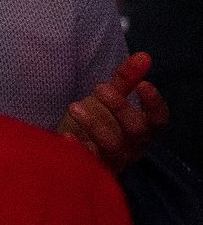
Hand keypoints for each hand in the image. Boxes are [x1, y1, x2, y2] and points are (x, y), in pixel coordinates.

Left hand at [61, 54, 168, 173]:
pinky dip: (77, 148)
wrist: (72, 148)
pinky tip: (66, 137)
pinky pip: (87, 162)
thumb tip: (144, 55)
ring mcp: (112, 160)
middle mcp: (133, 147)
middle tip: (99, 88)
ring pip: (113, 146)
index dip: (154, 104)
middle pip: (136, 131)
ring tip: (74, 106)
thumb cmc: (99, 121)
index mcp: (143, 129)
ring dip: (95, 125)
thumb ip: (126, 79)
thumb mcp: (111, 98)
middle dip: (120, 107)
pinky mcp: (90, 169)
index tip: (143, 85)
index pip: (159, 120)